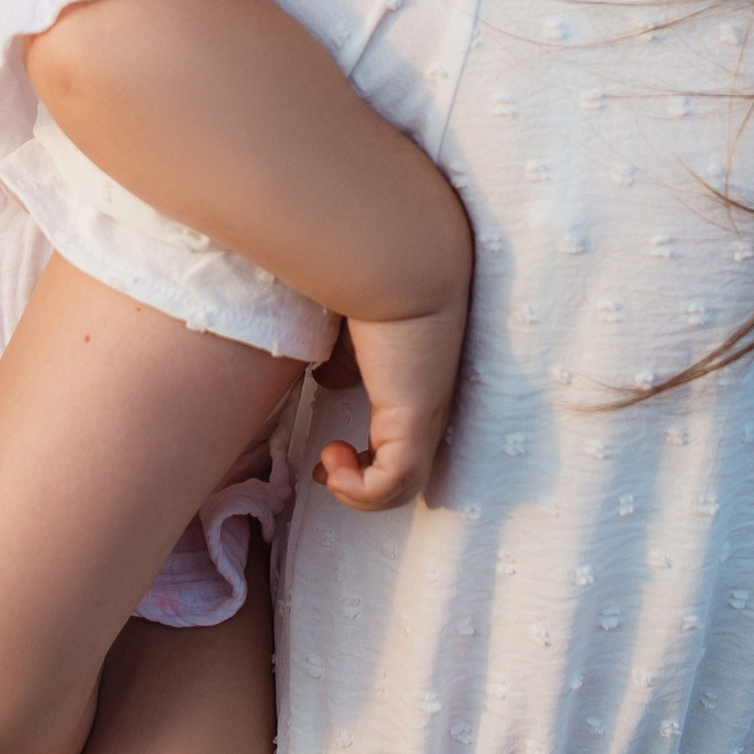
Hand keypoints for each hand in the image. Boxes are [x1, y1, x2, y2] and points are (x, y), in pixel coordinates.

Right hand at [313, 298, 464, 509]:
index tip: (328, 451)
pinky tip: (332, 458)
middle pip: (405, 476)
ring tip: (328, 462)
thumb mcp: (347, 333)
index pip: (403, 444)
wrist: (395, 263)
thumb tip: (325, 378)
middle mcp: (427, 407)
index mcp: (415, 388)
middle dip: (360, 484)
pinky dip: (360, 490)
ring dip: (356, 489)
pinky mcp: (414, 423)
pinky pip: (393, 485)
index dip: (364, 461)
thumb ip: (341, 359)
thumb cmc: (372, 287)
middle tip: (326, 470)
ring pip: (402, 488)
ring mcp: (424, 418)